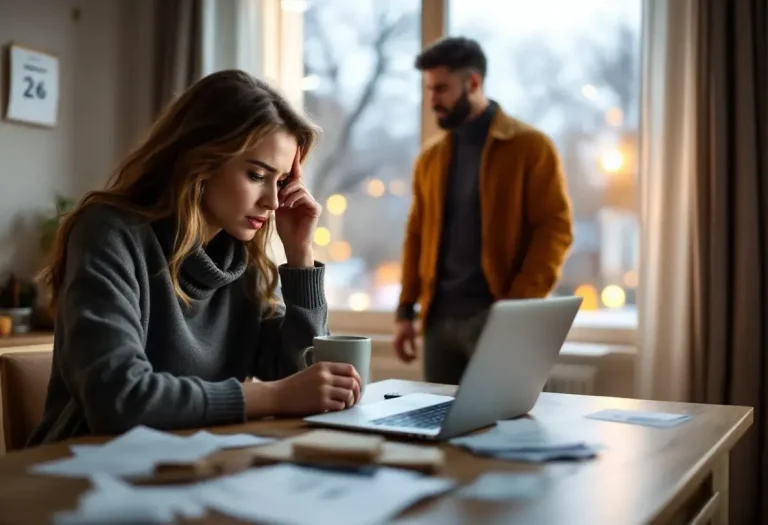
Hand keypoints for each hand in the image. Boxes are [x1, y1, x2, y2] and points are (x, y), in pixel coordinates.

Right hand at [272, 362, 361, 415]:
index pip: (350, 368)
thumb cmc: (295, 385)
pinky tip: (337, 408)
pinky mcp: (320, 403)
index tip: (358, 385)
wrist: (278, 395)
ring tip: (347, 405)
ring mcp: (323, 390)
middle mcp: (325, 376)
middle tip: (355, 398)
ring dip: (351, 401)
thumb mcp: (312, 372)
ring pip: (348, 394)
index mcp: (323, 366)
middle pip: (352, 382)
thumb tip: (349, 380)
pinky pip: (340, 406)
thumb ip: (328, 373)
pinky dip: (341, 408)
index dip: (358, 378)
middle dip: (357, 392)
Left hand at [275, 151, 321, 266]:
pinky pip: (304, 195)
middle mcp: (305, 195)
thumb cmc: (284, 227)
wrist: (292, 244)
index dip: (294, 162)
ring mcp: (311, 201)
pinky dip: (294, 199)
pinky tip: (288, 206)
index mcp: (296, 193)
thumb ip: (278, 192)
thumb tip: (273, 177)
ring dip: (287, 193)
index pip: (295, 174)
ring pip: (299, 186)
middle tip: (278, 195)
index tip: (294, 147)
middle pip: (295, 179)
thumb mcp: (277, 205)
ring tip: (282, 203)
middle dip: (284, 184)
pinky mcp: (315, 208)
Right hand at [394, 320, 417, 362]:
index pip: (401, 354)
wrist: (402, 320)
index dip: (408, 358)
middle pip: (400, 356)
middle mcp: (394, 344)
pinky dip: (404, 355)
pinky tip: (410, 355)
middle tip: (415, 358)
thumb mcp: (412, 335)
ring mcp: (395, 344)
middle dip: (407, 359)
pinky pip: (399, 352)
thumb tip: (414, 353)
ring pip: (399, 355)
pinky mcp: (396, 343)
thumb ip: (413, 344)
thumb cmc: (407, 327)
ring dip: (405, 358)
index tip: (415, 357)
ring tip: (413, 357)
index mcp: (397, 343)